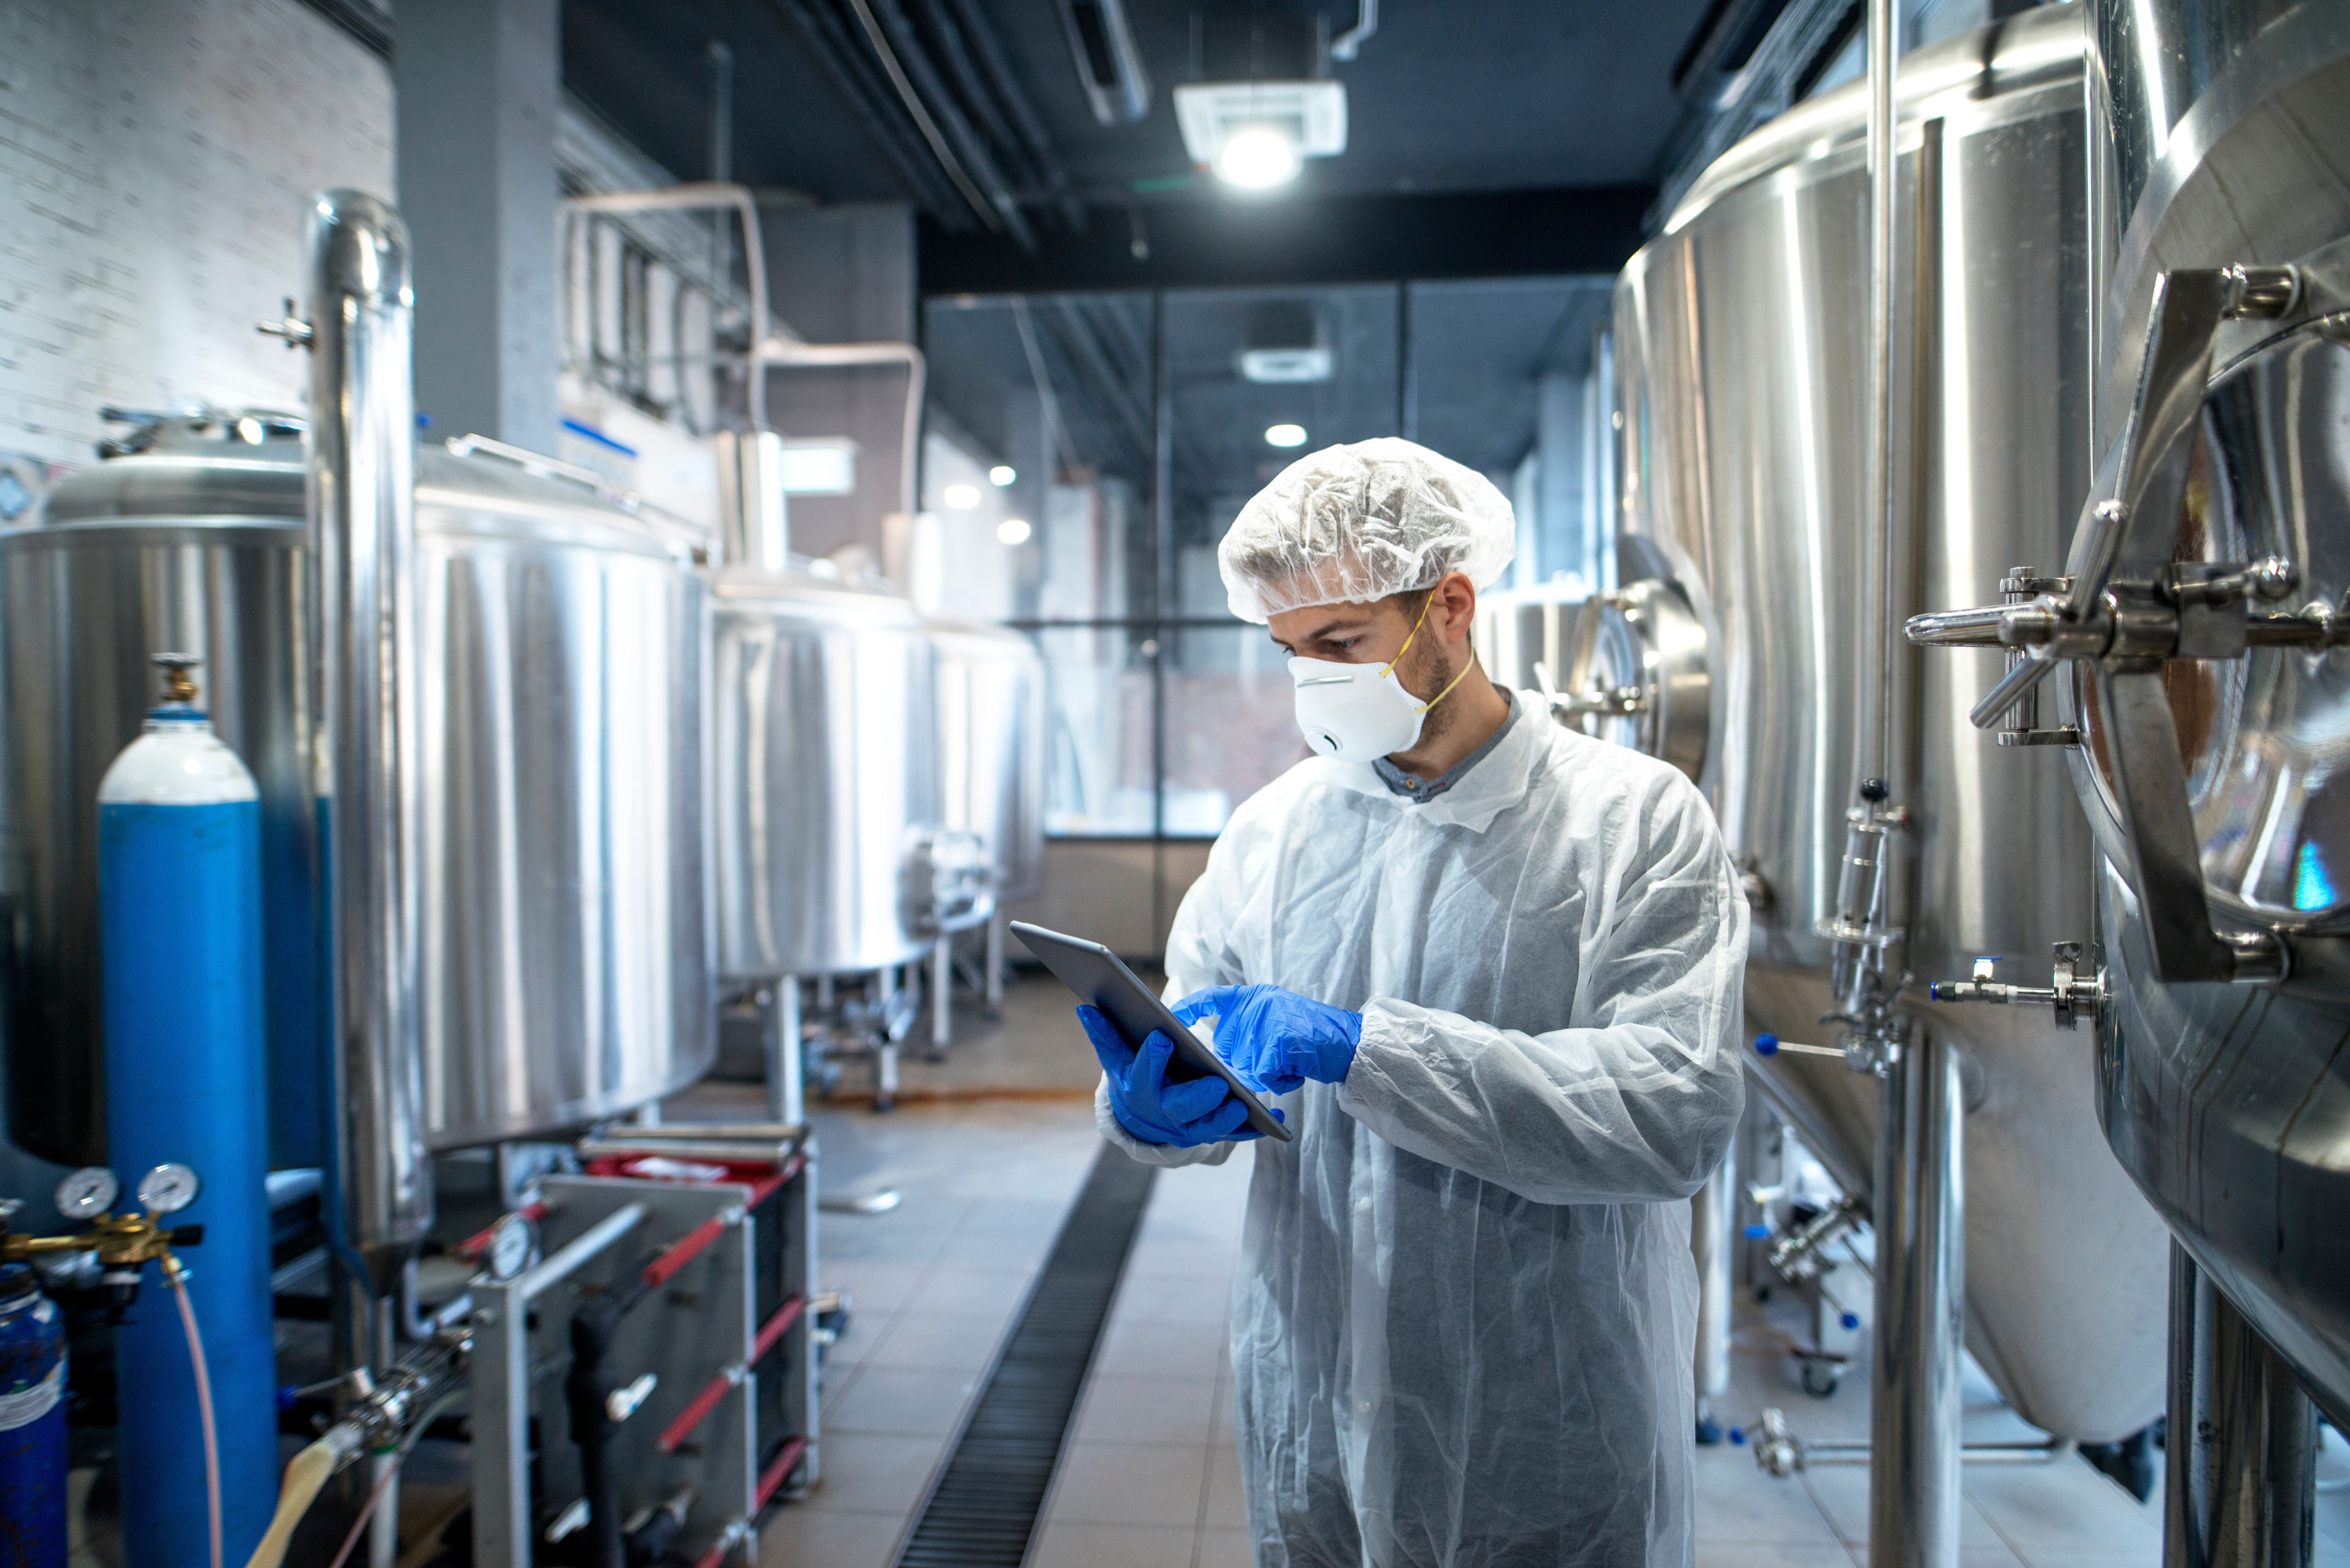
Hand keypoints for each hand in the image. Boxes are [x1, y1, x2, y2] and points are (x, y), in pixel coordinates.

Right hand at [1080, 1005, 1274, 1145]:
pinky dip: (1254, 1130)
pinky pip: (1235, 1134)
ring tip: (1244, 1104)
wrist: (1141, 1120)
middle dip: (1197, 1097)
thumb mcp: (1117, 1059)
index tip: (1163, 1037)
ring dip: (1226, 1119)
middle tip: (1217, 1084)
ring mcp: (1187, 1127)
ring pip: (1207, 1127)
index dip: (1152, 1058)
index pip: (1143, 1074)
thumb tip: (1086, 1007)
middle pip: (1179, 1108)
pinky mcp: (1210, 1133)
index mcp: (1139, 1089)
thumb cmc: (1133, 1078)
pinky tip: (1274, 1121)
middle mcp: (1163, 1112)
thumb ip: (1106, 1035)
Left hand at [1172, 984, 1361, 1094]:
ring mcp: (1267, 1022)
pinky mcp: (1278, 1042)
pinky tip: (1297, 1071)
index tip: (1170, 1016)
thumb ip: (1247, 1034)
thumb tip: (1218, 1064)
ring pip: (1245, 1068)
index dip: (1189, 1006)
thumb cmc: (1311, 1039)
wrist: (1350, 1042)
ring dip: (1268, 1077)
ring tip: (1292, 1063)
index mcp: (1254, 998)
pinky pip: (1264, 1077)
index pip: (1212, 998)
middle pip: (1226, 1050)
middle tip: (1276, 1062)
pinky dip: (1281, 1082)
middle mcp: (1257, 1006)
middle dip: (1246, 1067)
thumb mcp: (1276, 1024)